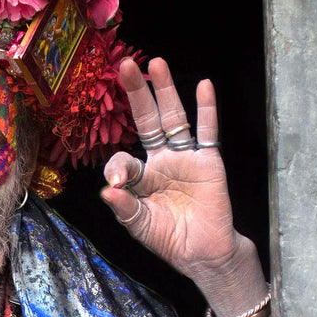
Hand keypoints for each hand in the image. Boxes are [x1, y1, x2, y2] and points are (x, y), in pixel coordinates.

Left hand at [101, 58, 246, 282]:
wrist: (202, 253)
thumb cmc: (169, 239)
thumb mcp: (140, 226)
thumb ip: (125, 208)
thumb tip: (107, 190)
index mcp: (140, 177)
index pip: (123, 158)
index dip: (118, 167)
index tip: (118, 183)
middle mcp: (160, 161)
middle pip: (146, 120)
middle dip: (136, 94)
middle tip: (124, 66)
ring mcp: (185, 158)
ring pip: (174, 118)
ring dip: (165, 91)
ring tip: (156, 63)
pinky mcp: (208, 162)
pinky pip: (207, 132)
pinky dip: (207, 110)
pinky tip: (203, 86)